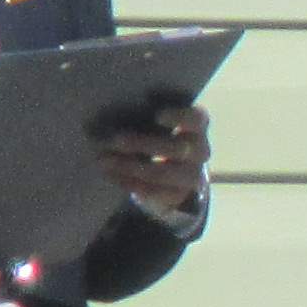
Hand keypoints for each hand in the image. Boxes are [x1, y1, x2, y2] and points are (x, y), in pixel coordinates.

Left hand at [97, 104, 210, 220]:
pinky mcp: (178, 194)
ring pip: (162, 172)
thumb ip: (148, 115)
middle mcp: (201, 151)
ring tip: (105, 159)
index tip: (157, 116)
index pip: (196, 119)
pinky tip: (112, 174)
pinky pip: (154, 192)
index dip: (179, 117)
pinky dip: (131, 183)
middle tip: (115, 139)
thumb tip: (114, 111)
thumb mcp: (164, 122)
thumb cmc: (163, 133)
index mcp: (198, 126)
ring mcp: (192, 176)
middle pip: (176, 148)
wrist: (178, 170)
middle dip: (142, 143)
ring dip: (130, 166)